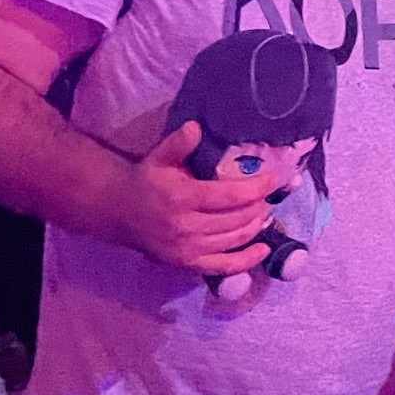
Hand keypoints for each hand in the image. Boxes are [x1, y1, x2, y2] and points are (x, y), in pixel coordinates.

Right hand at [101, 123, 276, 275]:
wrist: (119, 211)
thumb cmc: (145, 180)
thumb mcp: (160, 157)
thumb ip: (179, 143)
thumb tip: (195, 127)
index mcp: (182, 197)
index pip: (230, 195)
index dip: (257, 188)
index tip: (276, 180)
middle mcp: (186, 226)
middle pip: (236, 219)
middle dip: (258, 206)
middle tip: (268, 197)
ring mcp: (187, 249)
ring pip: (234, 240)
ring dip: (255, 227)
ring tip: (264, 214)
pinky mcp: (186, 264)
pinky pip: (223, 266)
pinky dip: (247, 260)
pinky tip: (263, 249)